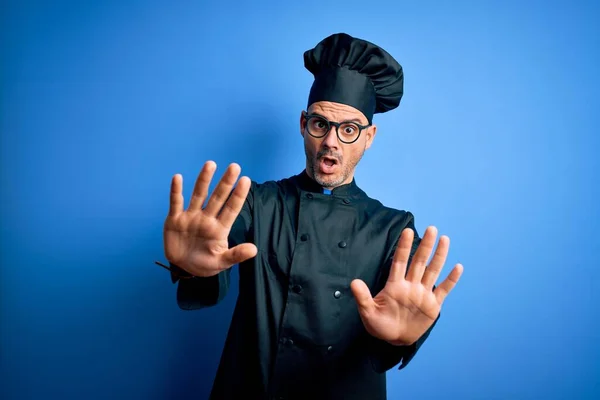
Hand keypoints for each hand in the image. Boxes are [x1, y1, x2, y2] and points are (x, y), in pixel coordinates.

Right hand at [163, 161, 257, 276]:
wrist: (183, 268)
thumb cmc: (205, 263)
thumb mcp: (221, 262)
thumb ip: (236, 255)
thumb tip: (254, 249)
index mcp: (220, 228)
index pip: (231, 209)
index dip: (238, 195)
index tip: (246, 180)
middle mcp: (206, 219)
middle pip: (218, 197)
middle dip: (226, 182)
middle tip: (235, 166)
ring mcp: (191, 217)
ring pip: (199, 195)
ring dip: (204, 180)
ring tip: (211, 164)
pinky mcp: (175, 220)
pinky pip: (176, 203)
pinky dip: (176, 191)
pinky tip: (178, 178)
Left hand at [350, 226, 462, 345]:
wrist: (394, 340)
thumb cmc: (379, 325)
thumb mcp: (368, 313)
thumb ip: (363, 298)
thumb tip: (353, 282)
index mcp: (395, 285)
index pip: (400, 262)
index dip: (403, 247)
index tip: (407, 231)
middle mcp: (410, 285)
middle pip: (419, 262)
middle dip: (425, 246)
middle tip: (431, 228)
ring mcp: (423, 294)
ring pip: (432, 271)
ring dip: (439, 256)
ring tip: (444, 239)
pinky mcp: (433, 305)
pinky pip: (443, 290)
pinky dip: (451, 280)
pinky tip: (458, 267)